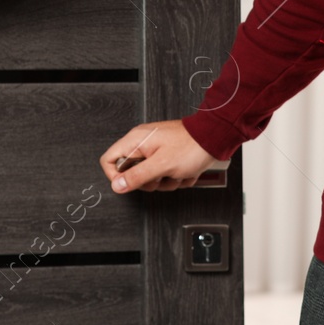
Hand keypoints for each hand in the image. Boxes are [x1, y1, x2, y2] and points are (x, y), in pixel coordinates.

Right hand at [100, 119, 219, 192]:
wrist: (215, 139)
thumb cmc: (192, 146)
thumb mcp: (161, 165)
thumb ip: (137, 176)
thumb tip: (117, 185)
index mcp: (136, 140)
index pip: (109, 160)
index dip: (116, 176)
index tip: (132, 183)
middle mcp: (143, 143)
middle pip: (131, 173)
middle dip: (149, 181)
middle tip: (161, 175)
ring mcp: (156, 150)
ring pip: (150, 178)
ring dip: (166, 181)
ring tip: (178, 172)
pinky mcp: (168, 156)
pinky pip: (164, 175)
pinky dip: (176, 177)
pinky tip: (185, 170)